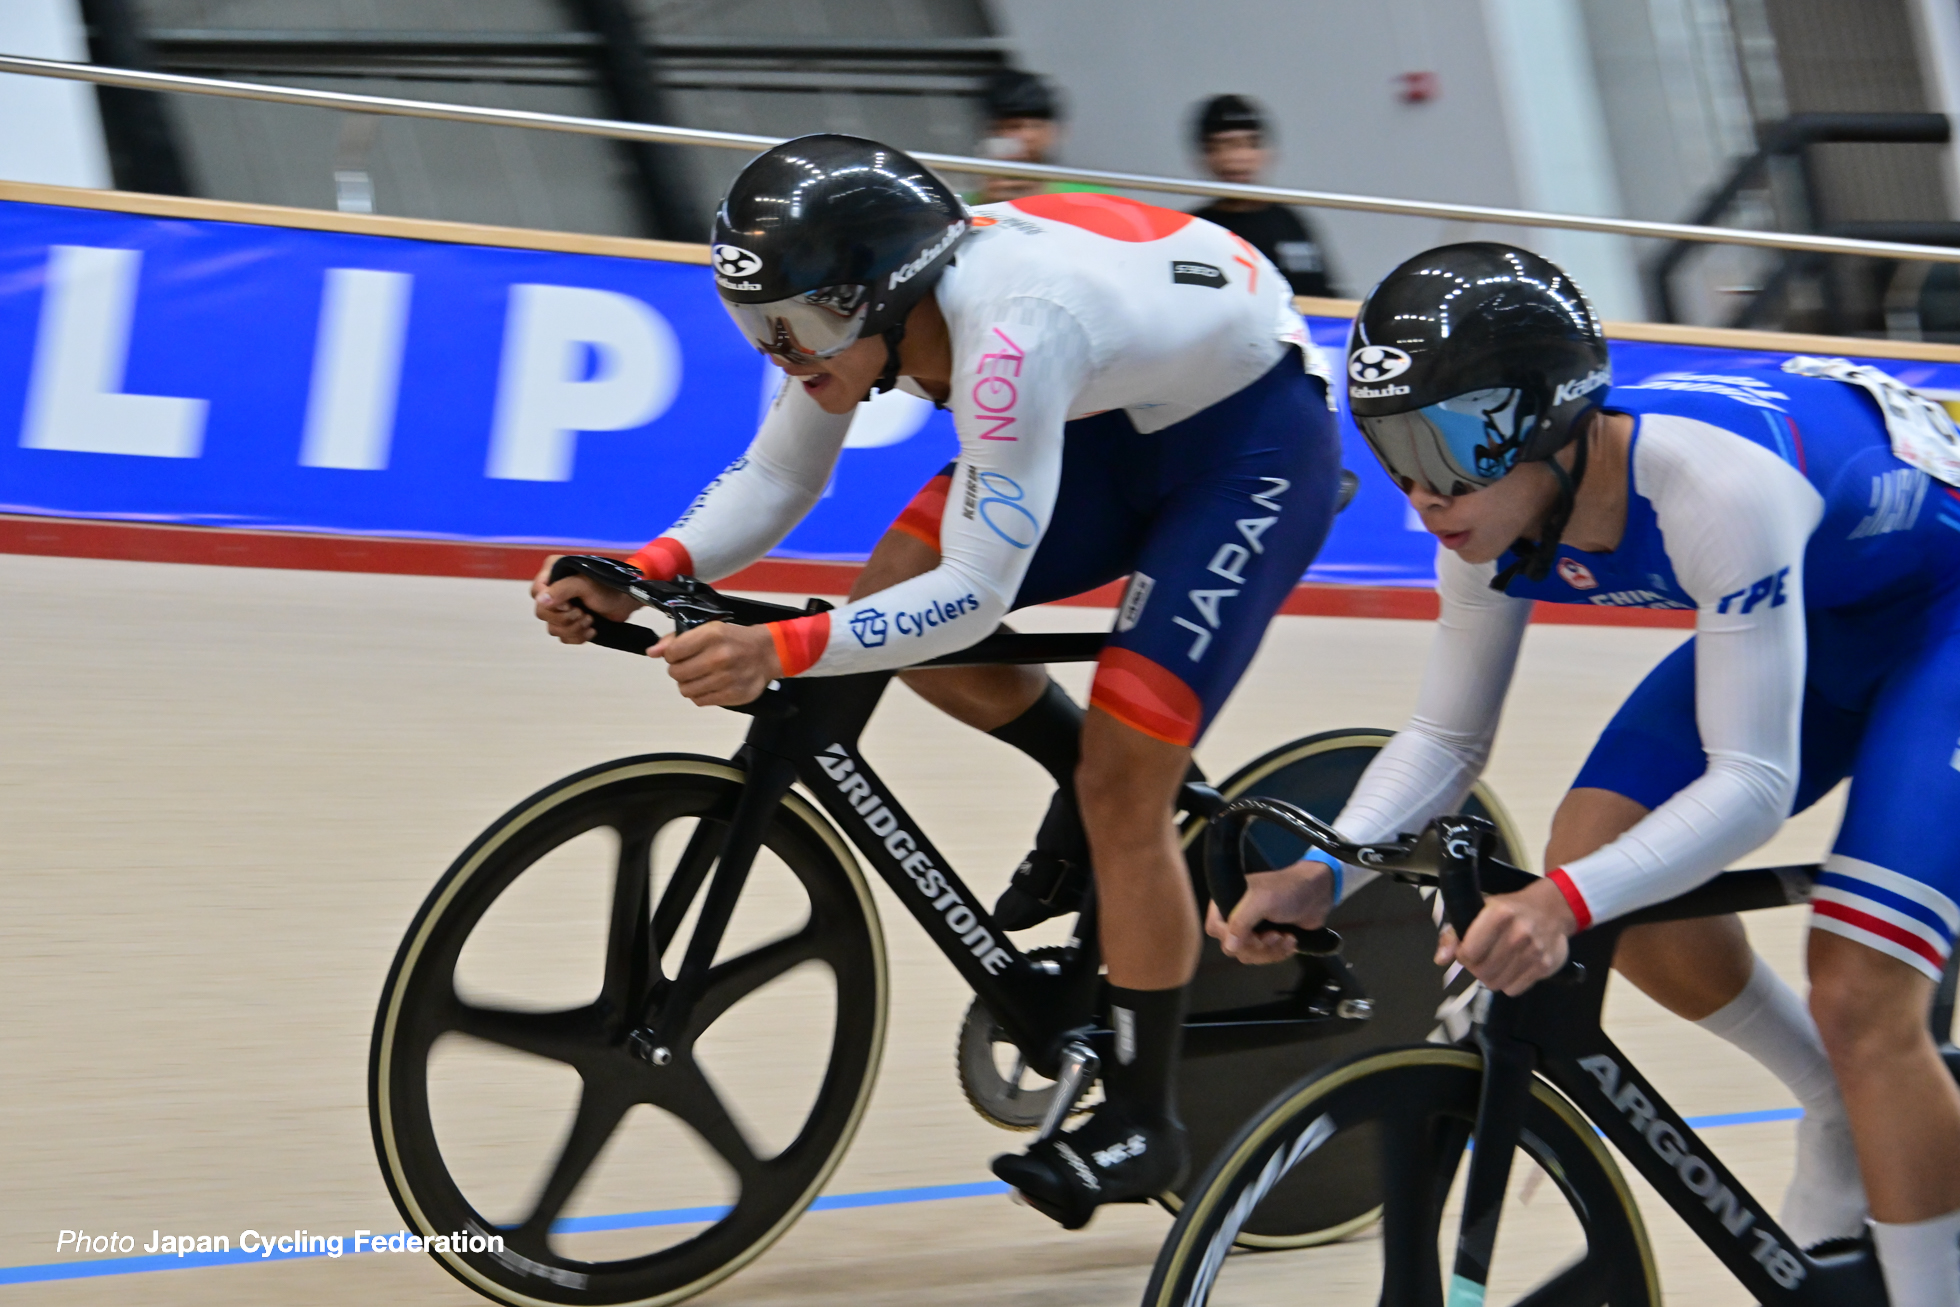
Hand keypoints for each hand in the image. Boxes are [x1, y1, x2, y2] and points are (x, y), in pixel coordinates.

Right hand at [531, 555, 640, 643]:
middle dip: (566, 619)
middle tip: (584, 614)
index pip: (536, 592)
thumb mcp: (586, 585)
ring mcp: (560, 607)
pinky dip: (578, 637)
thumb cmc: (608, 588)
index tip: (570, 604)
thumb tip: (540, 601)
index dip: (552, 604)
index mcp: (554, 572)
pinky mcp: (569, 623)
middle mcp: (553, 589)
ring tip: (591, 620)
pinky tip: (592, 630)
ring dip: (574, 628)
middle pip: (542, 613)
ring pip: (553, 628)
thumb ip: (562, 590)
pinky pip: (563, 637)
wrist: (626, 603)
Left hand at [653, 622, 781, 706]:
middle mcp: (718, 656)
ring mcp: (726, 678)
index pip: (672, 653)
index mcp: (711, 635)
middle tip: (690, 666)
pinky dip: (700, 695)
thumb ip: (677, 639)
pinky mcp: (731, 695)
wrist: (766, 653)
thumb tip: (651, 652)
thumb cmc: (734, 639)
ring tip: (700, 676)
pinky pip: (699, 701)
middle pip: (676, 673)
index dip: (672, 655)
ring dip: (688, 684)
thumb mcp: (708, 629)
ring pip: (685, 690)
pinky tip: (709, 685)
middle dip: (678, 670)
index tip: (681, 654)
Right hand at [1205, 861, 1335, 965]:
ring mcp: (1252, 929)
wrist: (1318, 894)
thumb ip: (1241, 922)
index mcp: (1227, 901)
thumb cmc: (1287, 891)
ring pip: (1249, 955)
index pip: (1215, 927)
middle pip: (1233, 947)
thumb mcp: (1261, 901)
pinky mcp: (1267, 940)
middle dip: (1257, 946)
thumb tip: (1229, 947)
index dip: (1231, 937)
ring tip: (1286, 937)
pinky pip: (1264, 957)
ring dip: (1270, 951)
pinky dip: (1278, 953)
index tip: (1253, 935)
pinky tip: (1291, 941)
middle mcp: (1236, 916)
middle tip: (1274, 936)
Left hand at [1434, 878, 1576, 995]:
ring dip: (1491, 977)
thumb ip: (1454, 934)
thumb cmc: (1510, 909)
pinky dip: (1509, 983)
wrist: (1552, 908)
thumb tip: (1440, 959)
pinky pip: (1514, 989)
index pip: (1468, 953)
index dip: (1462, 956)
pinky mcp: (1545, 965)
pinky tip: (1512, 967)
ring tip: (1496, 962)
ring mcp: (1534, 950)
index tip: (1466, 951)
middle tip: (1481, 958)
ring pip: (1497, 984)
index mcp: (1498, 914)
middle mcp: (1518, 932)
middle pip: (1482, 972)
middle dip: (1476, 968)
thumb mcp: (1479, 910)